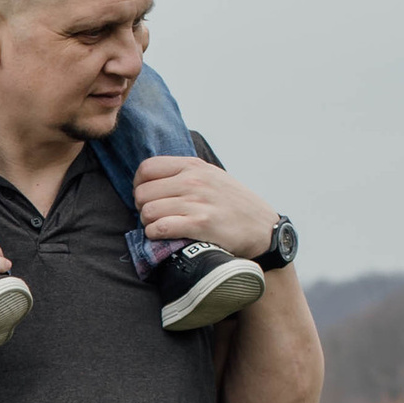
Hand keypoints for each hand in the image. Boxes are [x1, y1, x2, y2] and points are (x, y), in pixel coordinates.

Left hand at [132, 155, 278, 261]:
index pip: (147, 168)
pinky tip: (163, 236)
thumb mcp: (213, 177)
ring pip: (147, 211)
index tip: (148, 197)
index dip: (139, 185)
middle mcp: (194, 181)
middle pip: (142, 192)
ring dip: (148, 223)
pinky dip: (155, 234)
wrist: (263, 228)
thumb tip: (154, 180)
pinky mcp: (200, 224)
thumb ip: (186, 174)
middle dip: (142, 207)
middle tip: (153, 216)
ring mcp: (197, 202)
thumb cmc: (235, 205)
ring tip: (159, 227)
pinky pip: (160, 228)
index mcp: (194, 166)